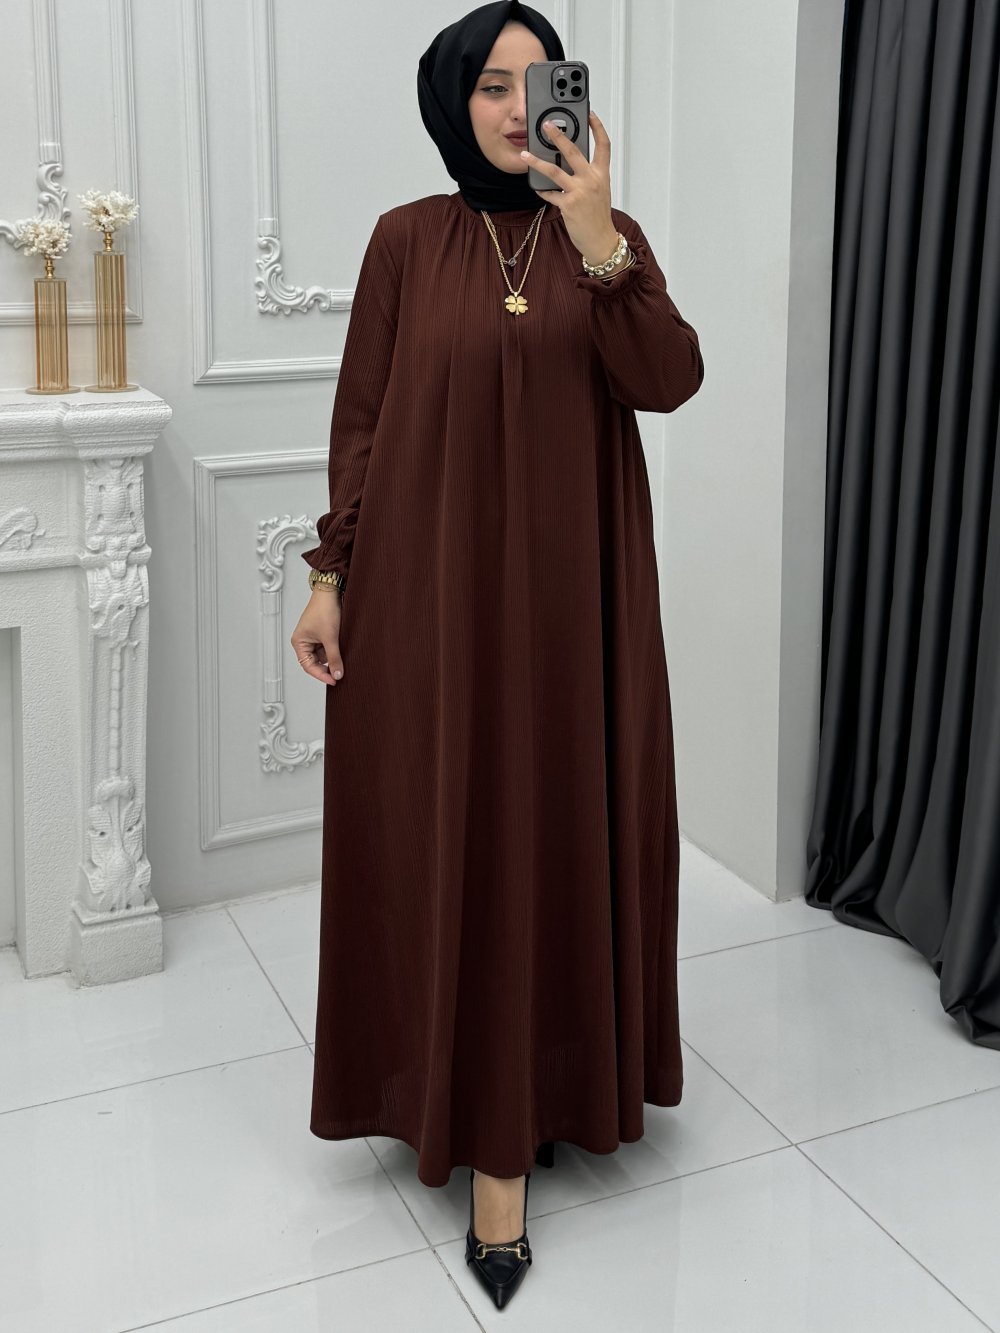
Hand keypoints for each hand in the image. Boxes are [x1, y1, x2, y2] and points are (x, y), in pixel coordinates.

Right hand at [290, 588, 344, 684]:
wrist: (331, 591)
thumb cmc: (324, 609)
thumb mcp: (330, 637)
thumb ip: (334, 658)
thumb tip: (337, 674)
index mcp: (299, 642)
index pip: (308, 666)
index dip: (321, 675)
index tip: (334, 680)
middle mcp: (304, 641)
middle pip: (316, 662)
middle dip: (328, 665)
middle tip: (341, 672)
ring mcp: (314, 637)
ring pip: (324, 655)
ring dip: (333, 656)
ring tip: (342, 653)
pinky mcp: (323, 633)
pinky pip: (329, 647)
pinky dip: (336, 649)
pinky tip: (342, 646)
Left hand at [519, 110, 618, 264]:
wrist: (600, 240)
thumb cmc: (599, 217)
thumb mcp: (600, 191)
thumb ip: (589, 175)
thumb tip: (571, 164)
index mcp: (601, 174)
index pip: (603, 145)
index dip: (597, 127)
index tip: (590, 114)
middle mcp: (591, 180)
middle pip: (573, 151)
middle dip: (558, 135)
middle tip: (547, 125)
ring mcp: (579, 192)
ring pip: (554, 171)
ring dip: (537, 161)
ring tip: (525, 155)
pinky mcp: (568, 205)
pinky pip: (550, 194)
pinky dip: (542, 191)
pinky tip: (536, 187)